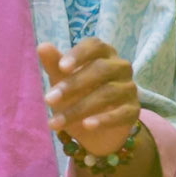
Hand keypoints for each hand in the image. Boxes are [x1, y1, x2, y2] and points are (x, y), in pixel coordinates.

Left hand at [38, 37, 139, 155]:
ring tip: (58, 122)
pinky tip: (86, 126)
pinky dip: (104, 119)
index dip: (79, 55)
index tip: (61, 68)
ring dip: (80, 109)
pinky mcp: (133, 110)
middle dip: (73, 84)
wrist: (94, 131)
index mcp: (103, 54)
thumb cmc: (77, 96)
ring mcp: (129, 88)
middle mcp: (120, 67)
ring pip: (107, 93)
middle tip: (49, 99)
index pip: (94, 45)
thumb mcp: (62, 81)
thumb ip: (54, 65)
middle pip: (101, 69)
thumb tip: (42, 46)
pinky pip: (121, 113)